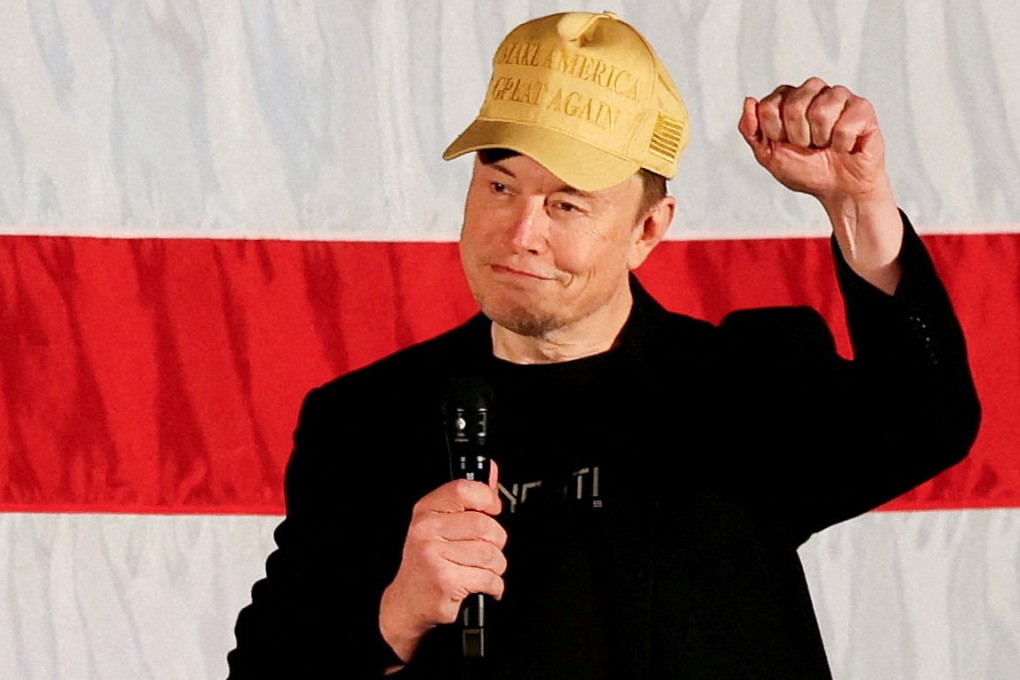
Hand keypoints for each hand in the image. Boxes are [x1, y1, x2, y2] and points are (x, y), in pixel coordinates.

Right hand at [379, 462, 505, 664]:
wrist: (407, 602)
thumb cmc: (428, 561)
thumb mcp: (441, 524)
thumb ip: (469, 498)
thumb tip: (490, 470)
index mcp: (427, 511)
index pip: (464, 490)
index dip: (487, 499)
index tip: (493, 510)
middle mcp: (426, 530)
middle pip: (485, 526)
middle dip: (496, 542)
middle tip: (487, 550)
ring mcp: (434, 555)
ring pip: (490, 554)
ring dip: (495, 567)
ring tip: (482, 569)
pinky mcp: (445, 581)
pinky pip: (488, 578)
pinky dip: (493, 585)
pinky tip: (482, 585)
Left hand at [739, 77, 902, 292]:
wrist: (838, 190)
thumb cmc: (806, 170)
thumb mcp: (768, 155)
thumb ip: (751, 130)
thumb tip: (749, 101)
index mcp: (788, 98)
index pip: (768, 106)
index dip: (775, 134)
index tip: (787, 144)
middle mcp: (813, 91)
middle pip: (793, 105)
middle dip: (798, 137)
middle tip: (809, 146)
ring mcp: (839, 96)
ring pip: (820, 111)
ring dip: (821, 139)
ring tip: (827, 144)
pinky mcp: (862, 108)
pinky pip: (846, 123)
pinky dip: (842, 144)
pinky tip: (845, 146)